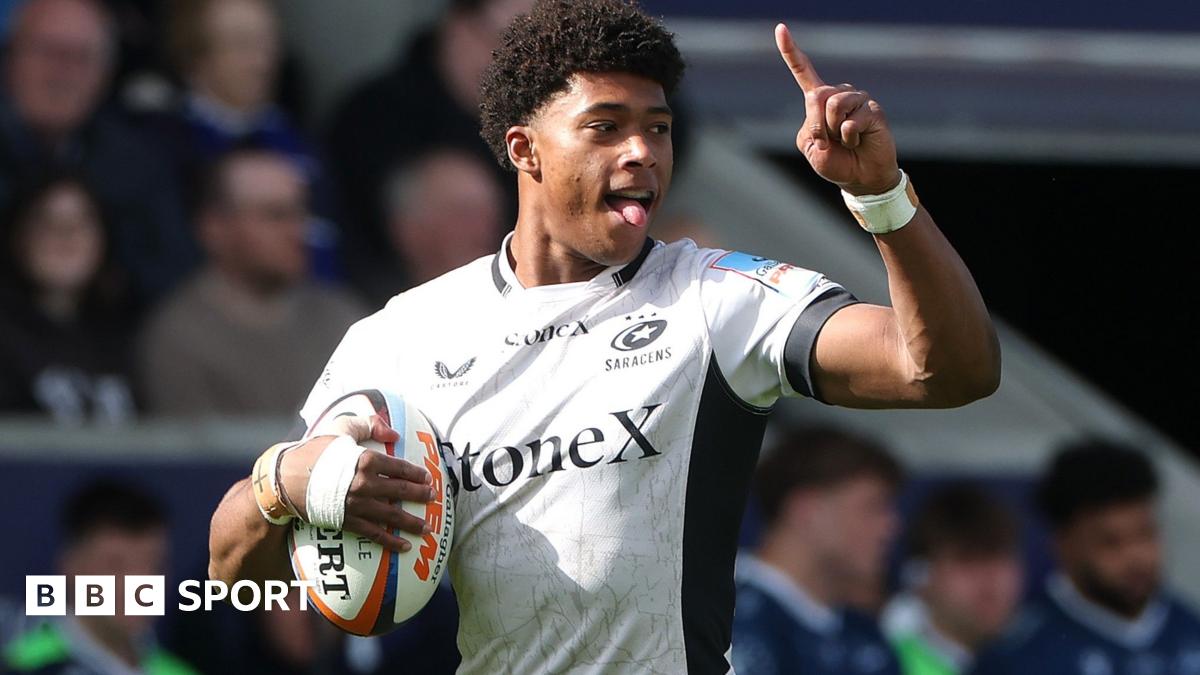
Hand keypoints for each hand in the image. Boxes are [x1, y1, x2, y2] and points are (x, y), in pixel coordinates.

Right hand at [279, 414, 433, 551]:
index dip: (415, 474)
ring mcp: (357, 505)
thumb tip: (393, 433)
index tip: (427, 478)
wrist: (284, 479)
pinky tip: (405, 546)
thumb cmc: (314, 451)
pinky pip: (374, 533)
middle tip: (432, 498)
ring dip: (412, 522)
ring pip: (391, 515)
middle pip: (400, 491)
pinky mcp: (347, 521)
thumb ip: (368, 425)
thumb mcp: (341, 428)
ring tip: (426, 528)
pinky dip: (391, 541)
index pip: (399, 467)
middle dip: (419, 496)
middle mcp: (364, 484)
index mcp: (365, 460)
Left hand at [775, 23, 900, 195]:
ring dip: (834, 131)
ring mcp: (857, 100)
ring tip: (846, 141)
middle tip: (829, 141)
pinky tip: (857, 141)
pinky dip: (849, 138)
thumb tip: (826, 105)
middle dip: (818, 124)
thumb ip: (810, 126)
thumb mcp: (812, 148)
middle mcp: (838, 95)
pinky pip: (851, 121)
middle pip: (817, 95)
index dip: (791, 51)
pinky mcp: (873, 110)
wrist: (862, 178)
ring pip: (834, 105)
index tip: (781, 29)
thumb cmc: (836, 163)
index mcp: (818, 101)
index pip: (803, 72)